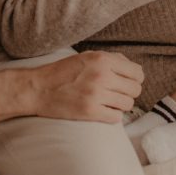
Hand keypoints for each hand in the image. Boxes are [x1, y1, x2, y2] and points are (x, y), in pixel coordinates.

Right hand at [0, 51, 143, 123]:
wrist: (37, 88)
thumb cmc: (62, 72)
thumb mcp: (86, 57)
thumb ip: (111, 59)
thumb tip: (134, 69)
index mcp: (103, 59)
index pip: (137, 72)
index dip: (135, 79)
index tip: (127, 83)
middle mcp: (102, 75)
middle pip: (135, 89)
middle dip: (129, 93)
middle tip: (117, 94)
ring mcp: (96, 95)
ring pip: (127, 104)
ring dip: (120, 105)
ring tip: (108, 102)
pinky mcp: (90, 112)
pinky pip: (116, 118)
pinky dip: (112, 116)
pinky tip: (102, 111)